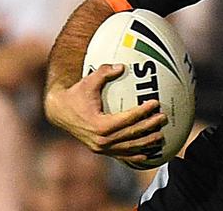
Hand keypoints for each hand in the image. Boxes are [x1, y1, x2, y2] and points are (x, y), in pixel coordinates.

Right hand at [44, 64, 167, 164]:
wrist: (59, 112)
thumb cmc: (76, 94)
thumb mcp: (89, 81)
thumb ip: (104, 72)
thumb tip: (122, 66)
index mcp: (99, 125)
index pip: (127, 119)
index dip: (142, 111)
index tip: (155, 103)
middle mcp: (101, 140)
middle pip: (131, 135)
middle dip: (149, 126)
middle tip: (163, 117)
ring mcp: (101, 148)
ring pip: (128, 148)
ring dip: (146, 143)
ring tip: (160, 136)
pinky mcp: (100, 150)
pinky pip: (120, 155)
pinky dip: (134, 156)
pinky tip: (146, 155)